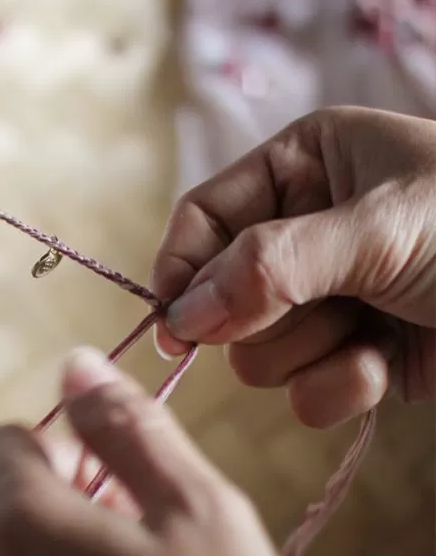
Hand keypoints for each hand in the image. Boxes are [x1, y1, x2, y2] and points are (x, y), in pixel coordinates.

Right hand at [153, 107, 435, 426]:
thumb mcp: (372, 228)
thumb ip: (269, 265)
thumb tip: (179, 315)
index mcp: (305, 165)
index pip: (205, 216)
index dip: (180, 268)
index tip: (170, 326)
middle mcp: (307, 230)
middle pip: (222, 293)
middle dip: (262, 316)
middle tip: (308, 314)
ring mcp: (332, 296)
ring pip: (257, 350)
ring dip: (309, 351)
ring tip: (367, 332)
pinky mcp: (358, 355)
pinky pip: (304, 389)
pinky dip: (340, 385)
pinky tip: (385, 366)